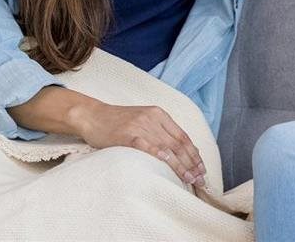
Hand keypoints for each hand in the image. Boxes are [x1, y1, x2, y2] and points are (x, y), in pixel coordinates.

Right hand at [71, 101, 205, 186]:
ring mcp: (140, 126)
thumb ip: (159, 132)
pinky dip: (159, 155)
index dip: (194, 154)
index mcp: (159, 114)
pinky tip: (168, 164)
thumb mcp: (143, 120)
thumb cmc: (117, 122)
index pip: (183, 136)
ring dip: (181, 166)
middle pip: (178, 144)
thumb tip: (179, 153)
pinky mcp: (128, 134)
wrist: (92, 115)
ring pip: (167, 147)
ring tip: (190, 179)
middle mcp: (152, 118)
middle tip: (200, 180)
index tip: (202, 169)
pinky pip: (147, 145)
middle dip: (192, 163)